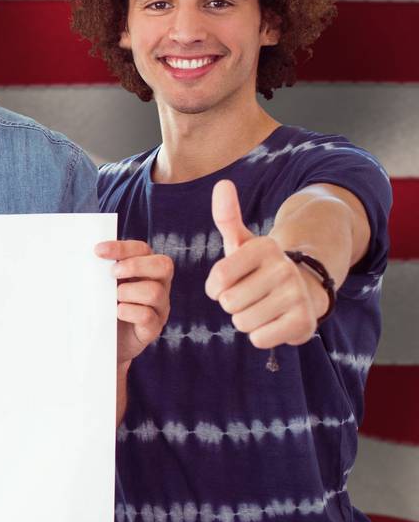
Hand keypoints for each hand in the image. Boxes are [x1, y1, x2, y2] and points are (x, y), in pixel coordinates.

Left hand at [96, 240, 172, 365]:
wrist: (106, 343)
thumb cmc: (103, 308)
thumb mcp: (102, 287)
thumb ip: (99, 272)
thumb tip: (79, 259)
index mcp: (145, 270)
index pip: (142, 249)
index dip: (122, 247)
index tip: (98, 250)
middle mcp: (158, 286)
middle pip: (163, 265)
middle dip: (135, 266)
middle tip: (112, 274)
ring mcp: (159, 308)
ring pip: (154, 292)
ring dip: (128, 292)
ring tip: (114, 299)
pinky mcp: (153, 328)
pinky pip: (148, 316)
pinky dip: (130, 312)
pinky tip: (117, 312)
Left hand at [205, 180, 324, 348]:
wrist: (306, 287)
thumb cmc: (261, 267)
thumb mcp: (242, 242)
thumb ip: (227, 216)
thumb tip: (222, 183)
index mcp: (265, 248)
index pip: (217, 279)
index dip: (216, 287)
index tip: (228, 282)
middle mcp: (284, 268)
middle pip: (229, 303)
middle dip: (233, 304)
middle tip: (252, 295)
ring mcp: (297, 295)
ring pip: (242, 322)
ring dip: (247, 320)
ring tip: (263, 306)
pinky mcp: (305, 321)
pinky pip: (260, 339)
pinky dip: (262, 335)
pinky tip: (274, 321)